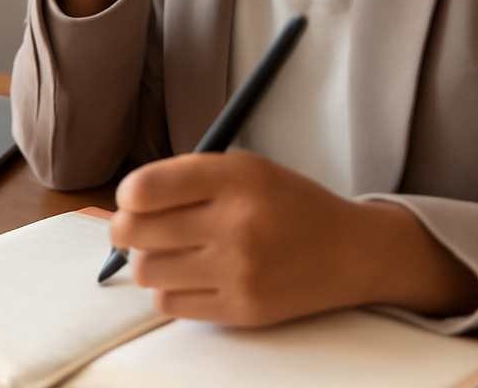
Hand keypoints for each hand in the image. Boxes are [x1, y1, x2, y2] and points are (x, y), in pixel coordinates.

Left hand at [109, 151, 477, 324]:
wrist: (351, 251)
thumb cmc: (289, 205)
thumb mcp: (246, 169)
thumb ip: (188, 176)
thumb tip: (125, 200)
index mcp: (237, 177)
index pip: (145, 188)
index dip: (128, 195)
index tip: (135, 198)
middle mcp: (238, 223)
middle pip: (135, 231)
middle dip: (126, 228)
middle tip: (137, 227)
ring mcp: (240, 270)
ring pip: (146, 270)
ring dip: (148, 260)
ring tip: (170, 252)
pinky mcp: (242, 309)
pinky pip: (169, 304)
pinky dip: (170, 290)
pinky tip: (191, 276)